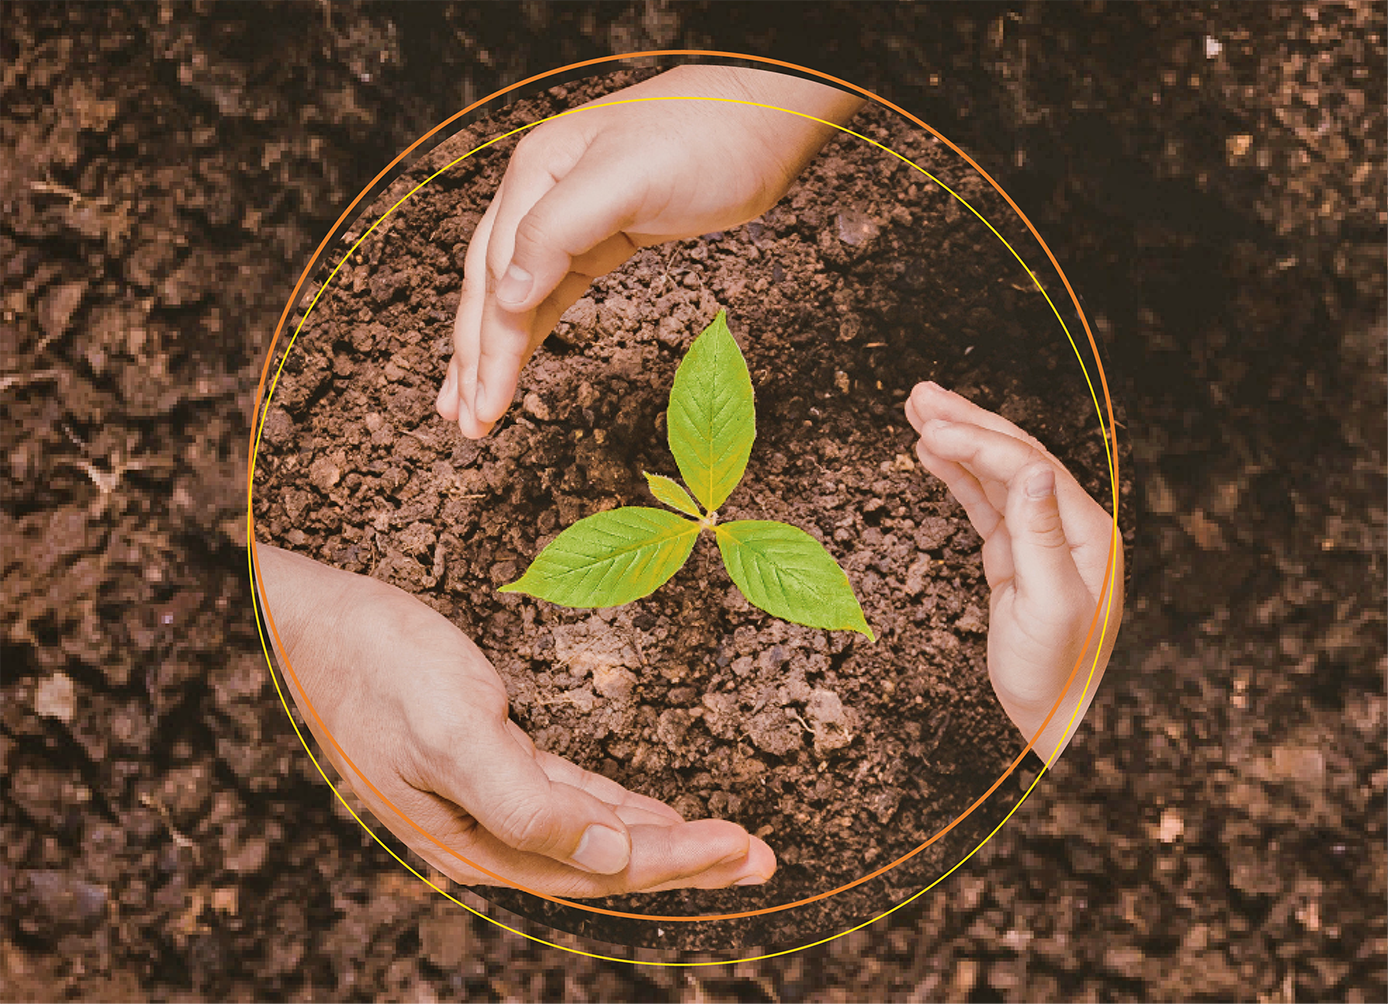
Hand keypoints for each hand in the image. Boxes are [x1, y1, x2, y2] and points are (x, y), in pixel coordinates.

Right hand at [254, 544, 774, 895]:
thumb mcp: (453, 734)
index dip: (677, 863)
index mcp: (478, 841)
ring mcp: (485, 799)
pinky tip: (648, 812)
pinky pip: (568, 795)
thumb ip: (527, 805)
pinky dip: (614, 805)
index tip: (744, 849)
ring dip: (659, 834)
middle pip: (605, 859)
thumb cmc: (377, 669)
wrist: (312, 623)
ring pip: (592, 830)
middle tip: (760, 857)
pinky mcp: (486, 760)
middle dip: (686, 859)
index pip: (599, 867)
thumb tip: (609, 862)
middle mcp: (485, 833)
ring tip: (725, 840)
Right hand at [436, 65, 863, 437]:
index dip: (488, 347)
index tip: (485, 406)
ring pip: (515, 294)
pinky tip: (515, 358)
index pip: (496, 277)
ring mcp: (569, 214)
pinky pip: (551, 290)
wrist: (765, 119)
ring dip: (493, 350)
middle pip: (491, 289)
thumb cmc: (706, 140)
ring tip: (472, 405)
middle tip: (467, 423)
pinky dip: (528, 328)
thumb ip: (557, 232)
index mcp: (535, 175)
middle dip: (475, 359)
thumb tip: (503, 295)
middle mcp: (540, 193)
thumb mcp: (628, 180)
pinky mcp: (603, 234)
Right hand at [904, 382, 1123, 758]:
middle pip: (1013, 457)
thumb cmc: (1061, 675)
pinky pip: (983, 506)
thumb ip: (1042, 535)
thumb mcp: (1051, 606)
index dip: (978, 442)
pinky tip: (932, 457)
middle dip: (966, 422)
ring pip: (994, 476)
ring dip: (957, 442)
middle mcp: (1067, 527)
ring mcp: (1039, 541)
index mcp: (1086, 532)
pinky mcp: (1014, 560)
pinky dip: (957, 478)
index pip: (1027, 467)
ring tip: (917, 411)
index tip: (930, 430)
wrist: (1058, 724)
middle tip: (919, 394)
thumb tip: (1032, 470)